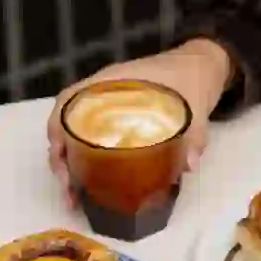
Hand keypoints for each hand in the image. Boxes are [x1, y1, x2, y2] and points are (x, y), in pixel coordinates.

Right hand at [47, 39, 232, 203]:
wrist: (203, 67)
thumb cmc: (192, 78)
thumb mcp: (196, 104)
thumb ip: (194, 133)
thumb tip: (189, 165)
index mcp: (113, 82)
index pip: (70, 100)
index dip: (57, 127)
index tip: (59, 155)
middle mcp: (103, 94)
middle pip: (66, 123)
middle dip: (61, 157)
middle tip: (68, 188)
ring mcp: (109, 108)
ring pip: (76, 134)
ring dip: (70, 162)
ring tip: (74, 193)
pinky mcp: (119, 121)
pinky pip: (93, 139)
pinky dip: (87, 161)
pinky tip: (91, 183)